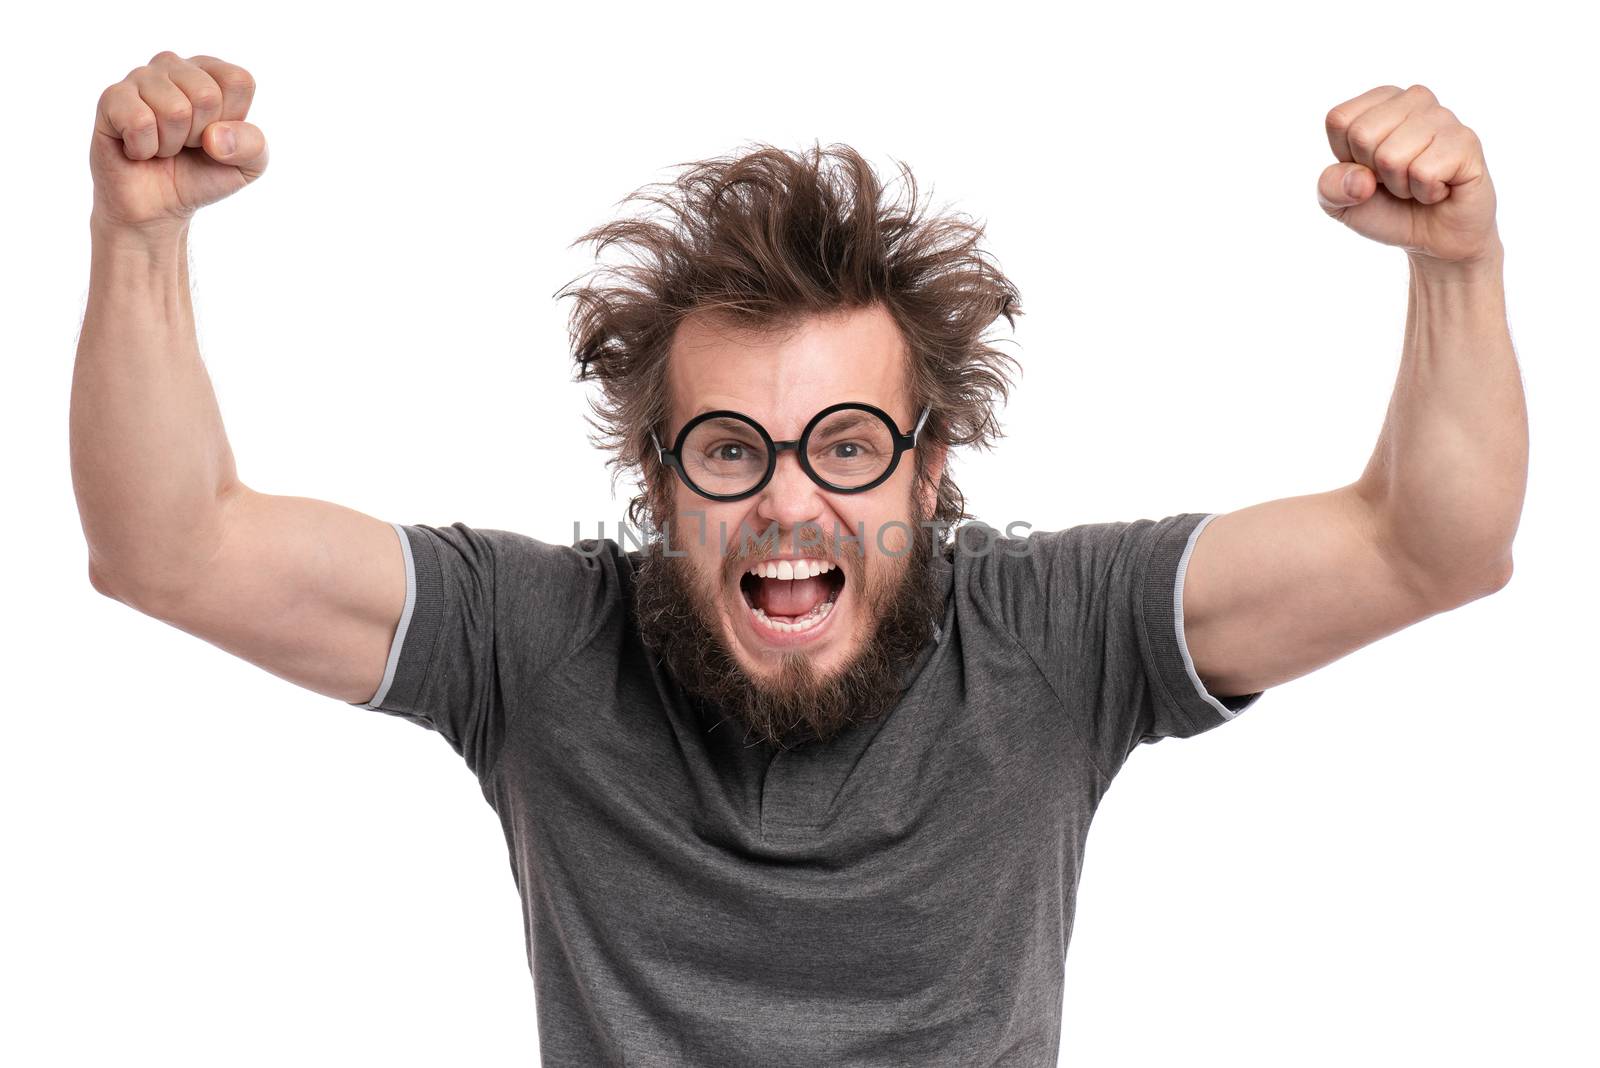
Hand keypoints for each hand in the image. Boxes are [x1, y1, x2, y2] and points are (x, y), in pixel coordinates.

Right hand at [90, 52, 267, 231]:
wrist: (158, 207)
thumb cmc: (202, 176)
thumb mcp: (248, 166)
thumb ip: (253, 145)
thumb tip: (215, 136)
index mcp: (212, 73)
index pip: (238, 81)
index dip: (232, 119)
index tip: (216, 135)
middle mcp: (174, 66)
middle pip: (206, 95)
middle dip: (200, 135)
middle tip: (186, 144)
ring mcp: (140, 78)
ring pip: (174, 109)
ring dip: (172, 144)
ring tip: (163, 147)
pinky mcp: (111, 98)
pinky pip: (139, 121)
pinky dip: (145, 149)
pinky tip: (138, 149)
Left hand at [1317, 84, 1498, 266]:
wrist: (1433, 238)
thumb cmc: (1386, 209)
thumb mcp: (1341, 203)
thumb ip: (1330, 186)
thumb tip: (1360, 179)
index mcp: (1379, 102)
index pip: (1339, 120)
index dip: (1346, 157)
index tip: (1368, 169)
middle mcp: (1414, 99)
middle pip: (1362, 135)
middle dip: (1373, 173)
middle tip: (1397, 179)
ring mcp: (1444, 117)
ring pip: (1391, 156)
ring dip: (1400, 185)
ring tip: (1418, 183)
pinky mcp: (1466, 141)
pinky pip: (1425, 172)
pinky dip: (1425, 193)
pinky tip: (1440, 188)